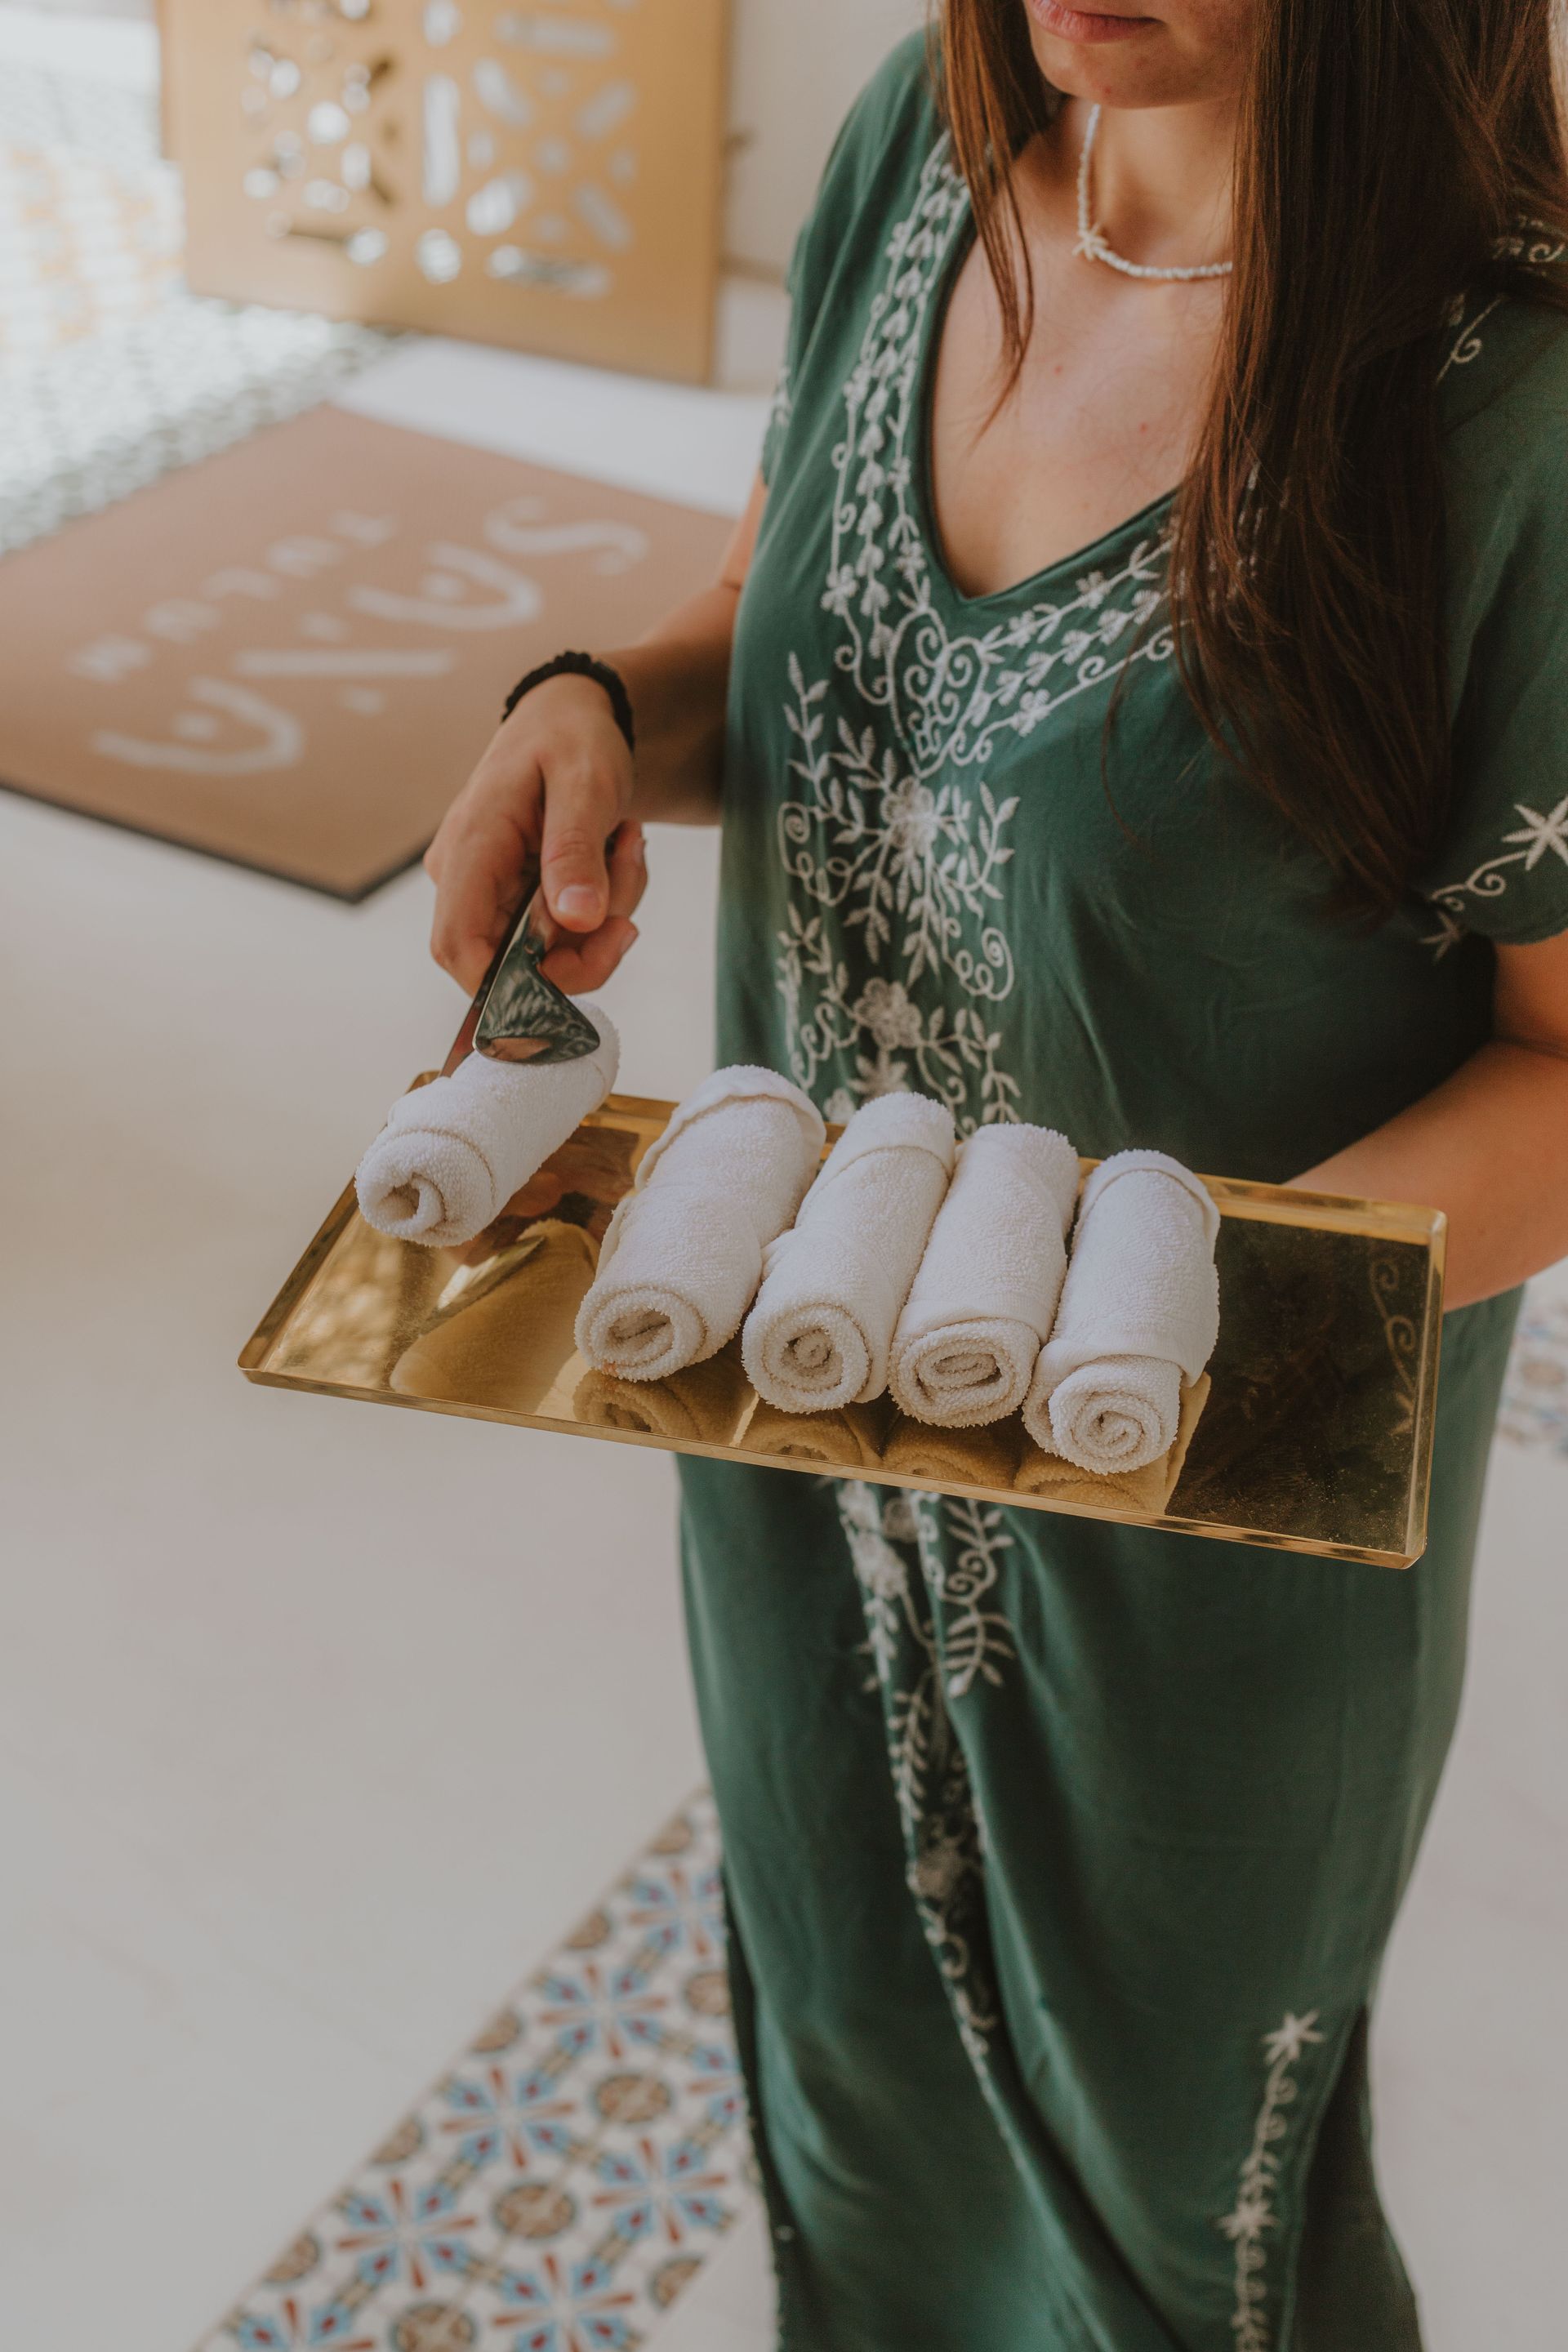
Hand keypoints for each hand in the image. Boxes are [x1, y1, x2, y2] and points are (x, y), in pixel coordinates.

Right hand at [425, 672, 646, 995]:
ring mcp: (489, 891)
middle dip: (589, 941)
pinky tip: (616, 851)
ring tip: (627, 843)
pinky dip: (602, 907)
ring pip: (550, 952)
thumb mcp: (586, 783)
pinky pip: (562, 933)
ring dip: (606, 915)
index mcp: (469, 848)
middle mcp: (466, 879)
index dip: (512, 987)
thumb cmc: (571, 738)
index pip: (459, 948)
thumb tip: (578, 920)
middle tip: (630, 870)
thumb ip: (576, 851)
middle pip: (514, 964)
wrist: (573, 717)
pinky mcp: (515, 897)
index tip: (592, 961)